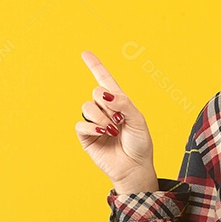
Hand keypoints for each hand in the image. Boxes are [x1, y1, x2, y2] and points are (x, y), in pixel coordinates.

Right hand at [76, 50, 155, 185]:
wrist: (134, 167)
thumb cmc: (140, 144)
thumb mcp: (138, 119)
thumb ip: (123, 102)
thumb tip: (104, 93)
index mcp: (119, 102)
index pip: (105, 80)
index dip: (95, 66)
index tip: (85, 53)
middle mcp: (105, 110)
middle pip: (95, 91)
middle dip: (108, 104)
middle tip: (120, 120)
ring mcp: (94, 123)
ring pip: (87, 107)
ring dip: (102, 118)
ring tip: (113, 130)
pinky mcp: (86, 137)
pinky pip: (80, 124)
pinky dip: (92, 127)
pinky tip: (103, 133)